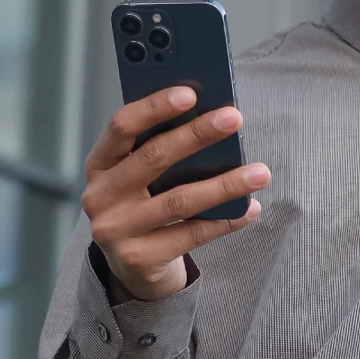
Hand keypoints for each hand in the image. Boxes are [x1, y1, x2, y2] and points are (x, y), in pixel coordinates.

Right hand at [81, 86, 270, 300]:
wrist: (133, 265)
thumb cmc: (146, 202)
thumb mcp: (142, 173)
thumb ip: (161, 146)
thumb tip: (213, 115)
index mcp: (100, 163)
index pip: (122, 126)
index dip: (154, 107)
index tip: (190, 92)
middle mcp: (100, 196)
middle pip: (152, 158)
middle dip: (196, 135)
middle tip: (234, 118)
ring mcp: (115, 230)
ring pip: (178, 201)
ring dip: (224, 184)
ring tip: (260, 172)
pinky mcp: (138, 259)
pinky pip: (191, 235)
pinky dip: (225, 220)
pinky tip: (250, 208)